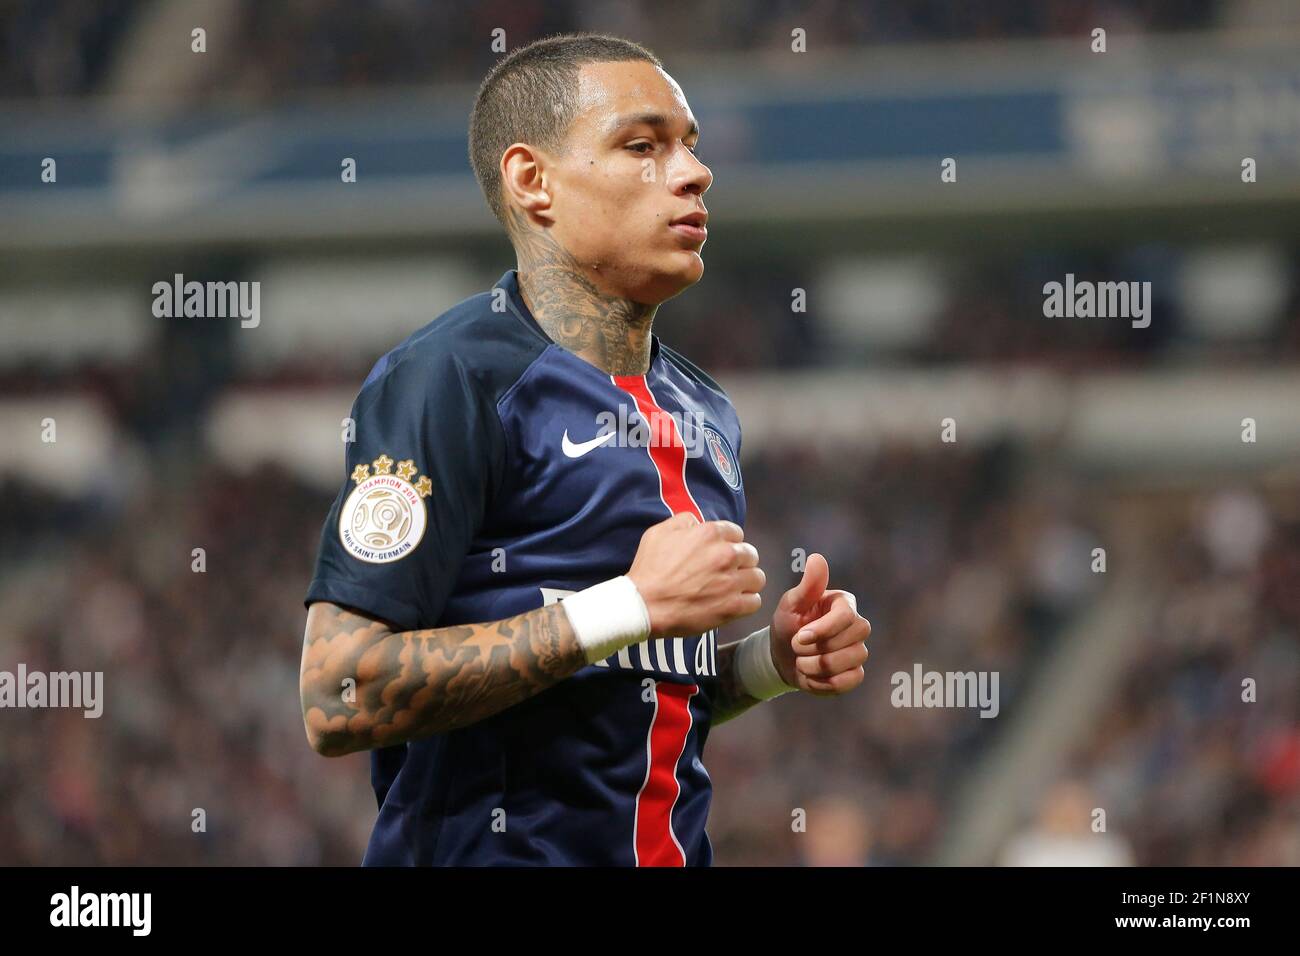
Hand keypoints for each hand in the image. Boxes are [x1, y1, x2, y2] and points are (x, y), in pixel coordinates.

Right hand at [627, 512, 764, 638]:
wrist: (644, 604)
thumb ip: (684, 521)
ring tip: (733, 588)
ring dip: (747, 582)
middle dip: (740, 562)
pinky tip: (733, 603)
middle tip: (726, 572)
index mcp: (710, 534)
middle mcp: (725, 554)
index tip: (720, 553)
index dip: (728, 543)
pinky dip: (746, 602)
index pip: (736, 533)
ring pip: (757, 577)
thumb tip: (697, 523)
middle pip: (750, 554)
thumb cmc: (649, 569)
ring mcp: (731, 581)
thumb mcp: (659, 532)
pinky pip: (755, 602)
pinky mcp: (732, 606)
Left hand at [769, 553, 869, 696]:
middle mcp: (857, 626)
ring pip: (850, 662)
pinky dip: (824, 682)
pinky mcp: (855, 673)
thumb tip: (817, 558)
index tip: (799, 637)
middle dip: (817, 649)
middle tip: (796, 647)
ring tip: (801, 662)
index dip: (823, 630)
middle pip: (852, 641)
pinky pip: (849, 681)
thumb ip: (807, 586)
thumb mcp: (791, 605)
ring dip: (817, 667)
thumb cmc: (787, 625)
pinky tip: (811, 675)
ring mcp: (858, 650)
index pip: (847, 617)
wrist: (781, 656)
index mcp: (844, 604)